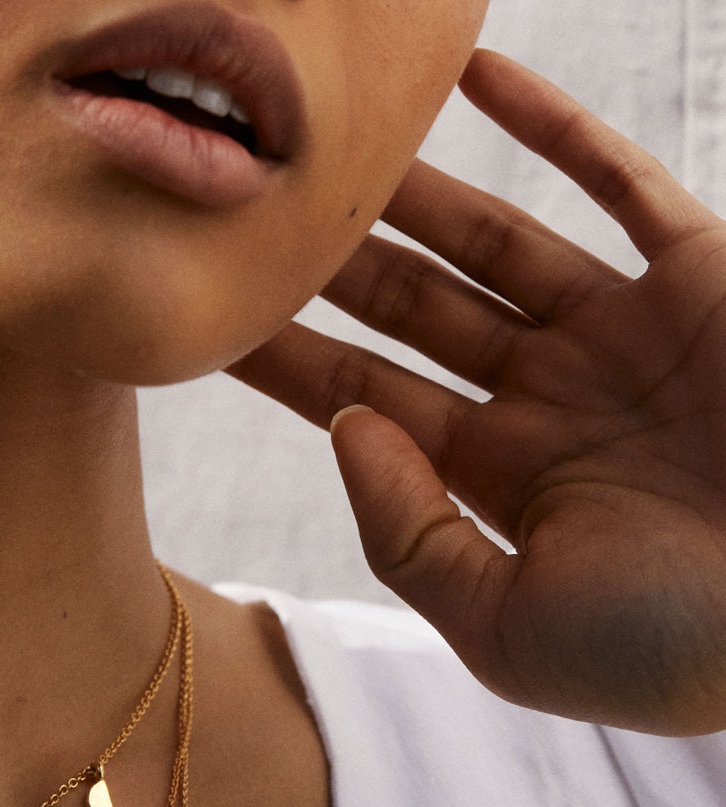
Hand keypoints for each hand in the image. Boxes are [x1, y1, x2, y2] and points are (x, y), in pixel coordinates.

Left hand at [228, 50, 725, 735]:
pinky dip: (552, 125)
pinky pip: (619, 180)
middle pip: (412, 309)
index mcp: (497, 481)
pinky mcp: (701, 276)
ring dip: (412, 189)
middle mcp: (548, 397)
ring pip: (494, 236)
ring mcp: (622, 333)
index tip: (213, 312)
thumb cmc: (666, 649)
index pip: (368, 398)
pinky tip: (478, 74)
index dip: (288, 358)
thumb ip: (408, 537)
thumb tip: (343, 428)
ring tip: (332, 137)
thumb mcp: (506, 627)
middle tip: (250, 205)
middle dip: (331, 263)